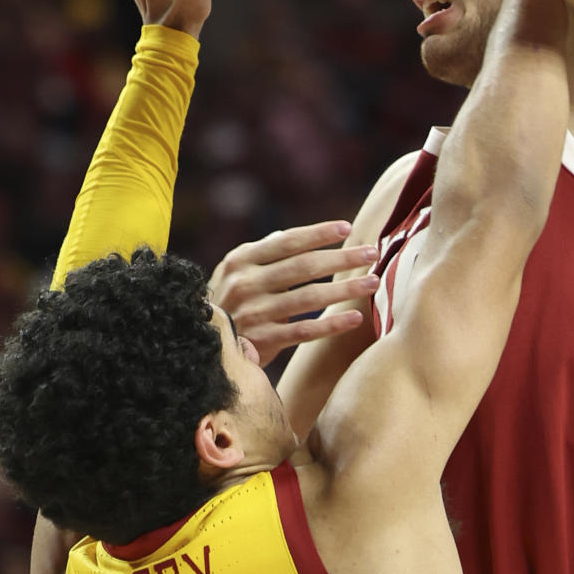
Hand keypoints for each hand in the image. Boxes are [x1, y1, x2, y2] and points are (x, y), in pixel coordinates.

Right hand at [209, 222, 379, 365]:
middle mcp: (245, 283)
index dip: (318, 233)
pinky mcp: (261, 341)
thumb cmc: (229, 302)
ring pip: (308, 297)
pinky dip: (331, 324)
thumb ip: (264, 253)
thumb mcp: (236, 272)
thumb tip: (298, 235)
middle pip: (303, 266)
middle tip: (372, 252)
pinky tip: (354, 318)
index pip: (286, 241)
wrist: (200, 345)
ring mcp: (253, 313)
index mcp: (241, 260)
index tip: (347, 228)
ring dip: (344, 289)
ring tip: (373, 282)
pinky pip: (304, 330)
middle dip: (341, 258)